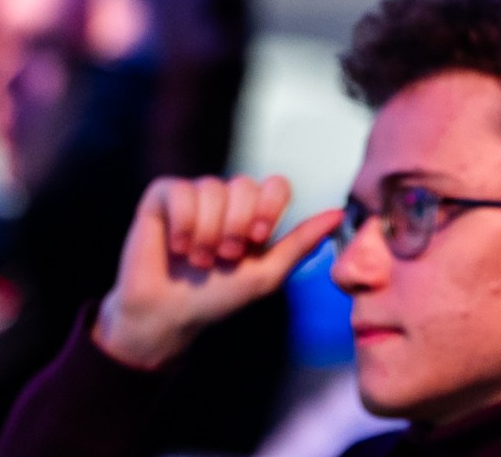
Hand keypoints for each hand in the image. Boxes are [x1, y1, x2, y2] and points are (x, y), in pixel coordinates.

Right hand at [92, 175, 340, 370]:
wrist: (169, 316)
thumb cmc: (218, 298)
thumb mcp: (266, 274)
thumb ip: (301, 242)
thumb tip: (338, 214)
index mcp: (254, 213)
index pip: (275, 185)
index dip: (267, 208)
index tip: (256, 239)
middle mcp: (226, 198)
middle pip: (244, 185)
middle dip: (234, 228)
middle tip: (223, 258)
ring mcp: (195, 195)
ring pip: (211, 189)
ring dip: (205, 234)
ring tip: (198, 260)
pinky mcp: (163, 197)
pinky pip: (179, 191)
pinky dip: (181, 224)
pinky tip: (177, 247)